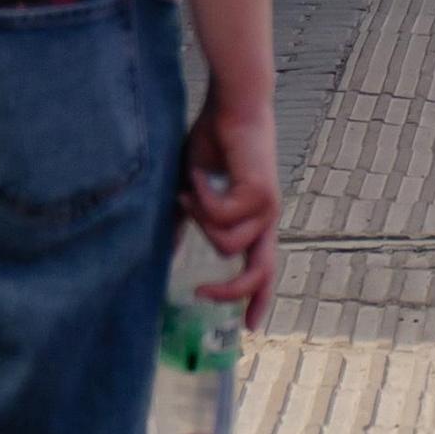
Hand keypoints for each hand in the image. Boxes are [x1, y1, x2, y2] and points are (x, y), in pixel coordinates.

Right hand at [179, 94, 279, 312]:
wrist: (232, 106)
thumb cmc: (213, 144)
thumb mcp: (193, 193)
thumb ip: (185, 223)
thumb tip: (166, 256)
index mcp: (254, 220)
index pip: (263, 267)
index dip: (257, 298)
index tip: (250, 327)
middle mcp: (266, 218)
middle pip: (260, 272)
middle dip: (233, 291)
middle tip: (201, 292)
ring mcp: (268, 207)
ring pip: (226, 244)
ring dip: (200, 219)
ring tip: (194, 189)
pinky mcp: (263, 194)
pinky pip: (220, 217)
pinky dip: (201, 199)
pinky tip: (201, 174)